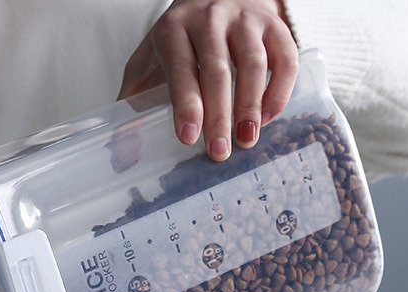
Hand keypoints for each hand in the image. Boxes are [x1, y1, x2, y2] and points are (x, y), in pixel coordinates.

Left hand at [119, 0, 298, 160]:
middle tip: (219, 152)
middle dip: (219, 114)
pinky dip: (279, 90)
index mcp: (173, 30)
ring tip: (246, 141)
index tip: (189, 137)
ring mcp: (245, 19)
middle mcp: (210, 18)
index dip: (186, 104)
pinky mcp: (274, 24)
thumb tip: (121, 156)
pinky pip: (285, 57)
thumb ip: (131, 104)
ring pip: (254, 63)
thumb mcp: (146, 64)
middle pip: (218, 70)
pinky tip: (267, 118)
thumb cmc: (176, 44)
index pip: (181, 68)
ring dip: (251, 106)